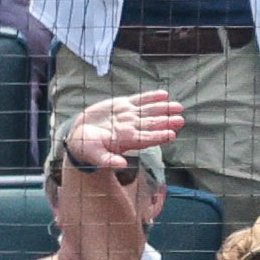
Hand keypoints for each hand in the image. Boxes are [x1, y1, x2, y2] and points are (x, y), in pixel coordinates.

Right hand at [64, 89, 183, 170]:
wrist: (79, 134)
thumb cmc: (86, 148)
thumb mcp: (94, 155)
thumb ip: (108, 160)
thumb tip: (122, 165)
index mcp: (125, 141)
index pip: (146, 139)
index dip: (159, 137)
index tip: (171, 135)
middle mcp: (130, 128)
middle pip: (151, 124)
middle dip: (166, 122)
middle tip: (180, 119)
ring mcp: (127, 116)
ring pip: (149, 111)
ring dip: (164, 109)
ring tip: (178, 106)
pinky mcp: (122, 105)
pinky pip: (139, 100)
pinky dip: (151, 97)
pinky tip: (164, 95)